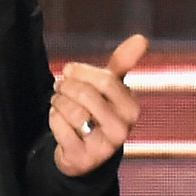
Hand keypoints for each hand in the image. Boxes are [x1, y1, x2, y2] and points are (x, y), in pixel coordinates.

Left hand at [51, 34, 146, 176]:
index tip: (69, 70)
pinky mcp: (82, 158)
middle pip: (86, 94)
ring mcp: (102, 147)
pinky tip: (58, 119)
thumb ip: (123, 63)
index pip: (106, 81)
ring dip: (58, 101)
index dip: (82, 72)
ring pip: (71, 111)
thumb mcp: (112, 90)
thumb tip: (141, 38)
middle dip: (66, 86)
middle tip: (60, 86)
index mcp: (132, 109)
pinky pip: (60, 127)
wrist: (88, 155)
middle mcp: (121, 129)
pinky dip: (53, 118)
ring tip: (58, 102)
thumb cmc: (99, 114)